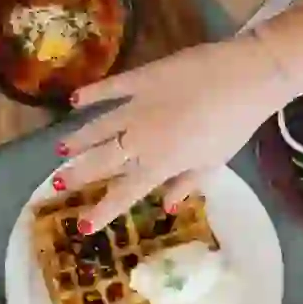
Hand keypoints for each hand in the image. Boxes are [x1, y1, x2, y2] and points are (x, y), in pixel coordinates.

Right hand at [55, 33, 297, 231]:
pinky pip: (110, 88)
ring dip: (78, 140)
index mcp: (159, 164)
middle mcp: (140, 140)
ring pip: (98, 128)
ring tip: (60, 149)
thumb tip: (166, 206)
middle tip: (58, 182)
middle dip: (78, 174)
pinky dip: (91, 94)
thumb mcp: (214, 163)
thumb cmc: (234, 126)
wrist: (244, 77)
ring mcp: (136, 107)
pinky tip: (75, 100)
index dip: (102, 212)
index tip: (83, 226)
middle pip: (102, 161)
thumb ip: (187, 183)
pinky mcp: (140, 78)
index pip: (124, 194)